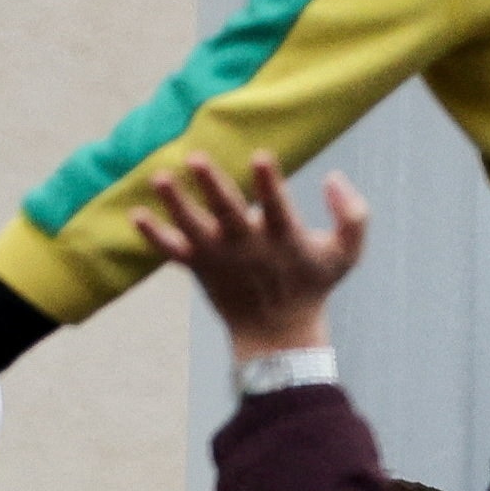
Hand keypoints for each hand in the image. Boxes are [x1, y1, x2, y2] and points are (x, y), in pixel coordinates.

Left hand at [130, 151, 367, 360]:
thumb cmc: (312, 285)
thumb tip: (335, 177)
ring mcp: (220, 256)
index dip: (270, 183)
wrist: (277, 334)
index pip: (278, 206)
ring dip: (175, 203)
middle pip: (228, 212)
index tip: (261, 156)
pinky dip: (154, 236)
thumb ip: (354, 216)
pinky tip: (136, 215)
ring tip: (158, 177)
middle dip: (212, 185)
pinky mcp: (199, 266)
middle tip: (194, 157)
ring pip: (193, 228)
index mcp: (284, 237)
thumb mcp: (347, 255)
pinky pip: (172, 251)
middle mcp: (248, 245)